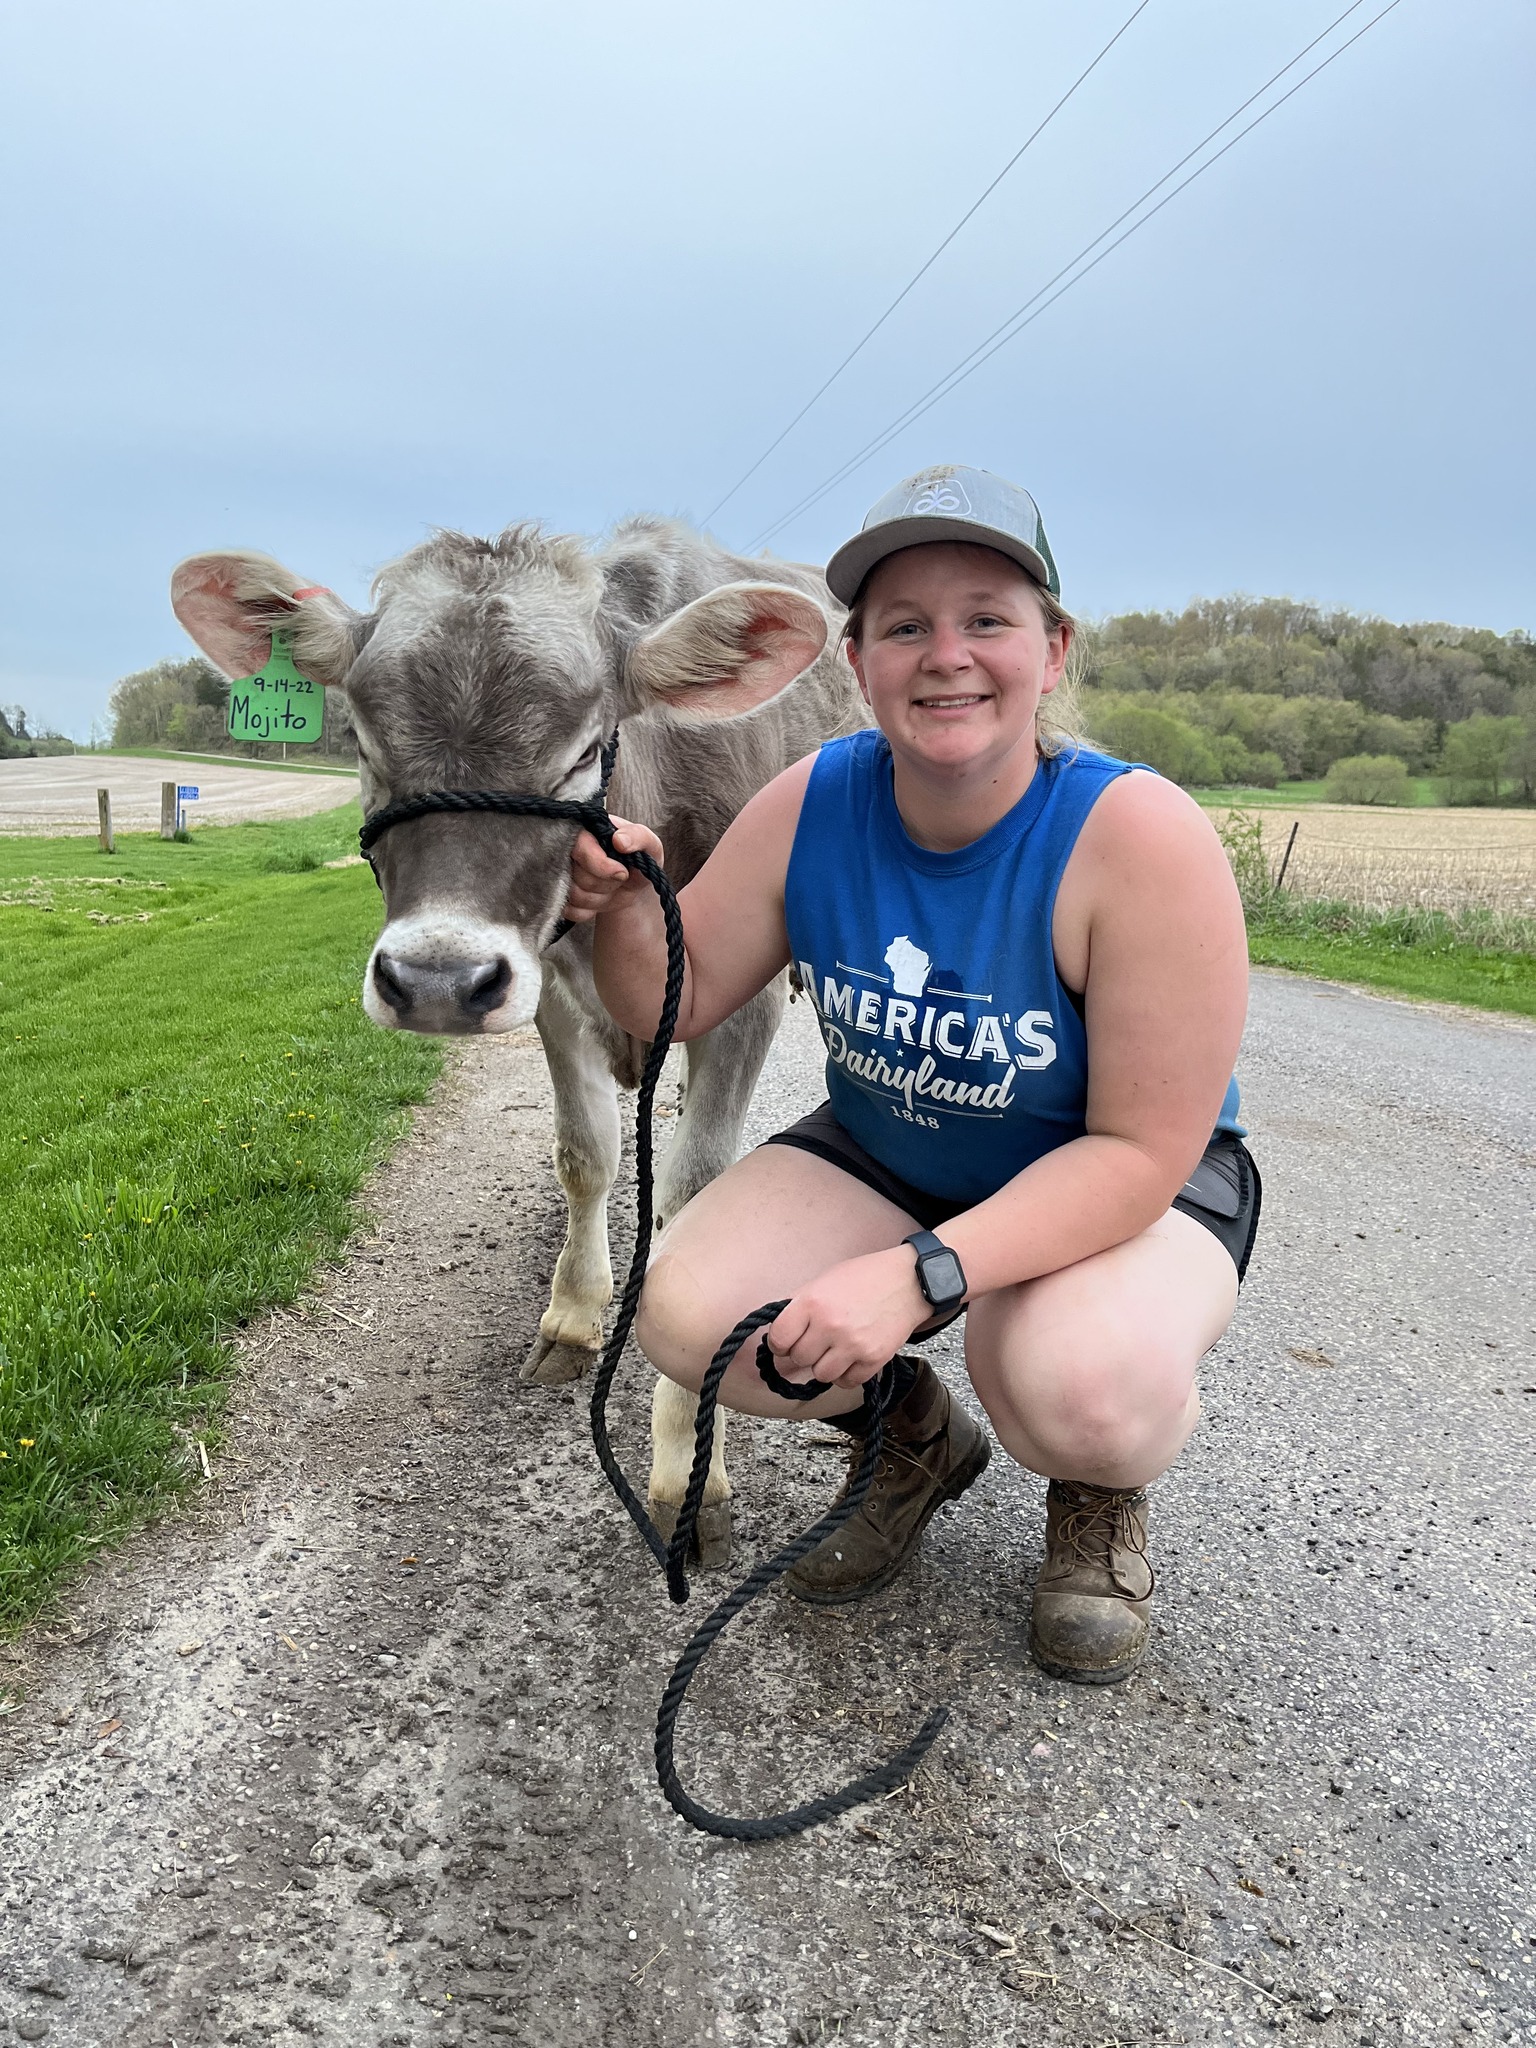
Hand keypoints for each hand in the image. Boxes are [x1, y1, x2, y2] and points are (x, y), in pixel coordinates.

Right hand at [564, 816, 663, 923]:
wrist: (634, 883)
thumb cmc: (640, 857)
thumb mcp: (648, 843)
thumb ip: (637, 836)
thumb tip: (619, 840)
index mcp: (587, 831)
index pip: (580, 848)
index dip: (600, 865)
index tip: (622, 872)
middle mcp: (569, 850)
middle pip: (577, 875)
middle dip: (605, 884)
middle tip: (620, 878)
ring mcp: (562, 874)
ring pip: (573, 895)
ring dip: (599, 898)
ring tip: (612, 888)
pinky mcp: (562, 895)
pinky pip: (570, 911)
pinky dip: (589, 911)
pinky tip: (601, 899)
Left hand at [766, 1247, 929, 1390]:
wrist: (908, 1281)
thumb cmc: (864, 1277)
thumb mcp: (824, 1280)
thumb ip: (800, 1306)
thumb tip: (779, 1335)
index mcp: (812, 1302)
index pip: (778, 1339)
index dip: (779, 1342)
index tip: (786, 1341)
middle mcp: (830, 1325)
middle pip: (798, 1359)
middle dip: (803, 1352)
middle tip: (815, 1342)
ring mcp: (853, 1345)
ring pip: (821, 1375)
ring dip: (824, 1365)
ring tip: (834, 1349)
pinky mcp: (873, 1359)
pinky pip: (847, 1382)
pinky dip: (846, 1374)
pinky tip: (851, 1357)